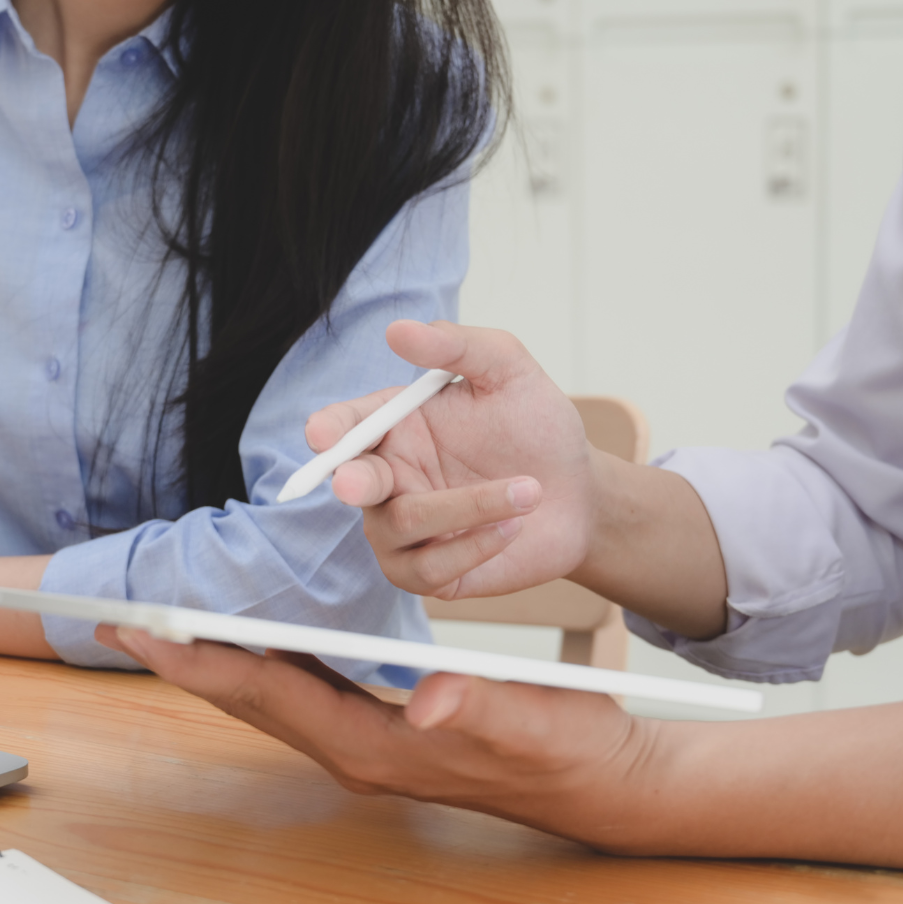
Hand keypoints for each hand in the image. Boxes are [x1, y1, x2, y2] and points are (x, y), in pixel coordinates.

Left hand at [94, 624, 661, 851]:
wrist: (597, 783)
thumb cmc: (563, 750)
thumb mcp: (529, 723)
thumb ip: (475, 711)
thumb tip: (427, 702)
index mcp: (375, 746)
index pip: (267, 692)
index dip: (199, 659)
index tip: (141, 629)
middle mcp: (354, 748)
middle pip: (248, 697)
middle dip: (181, 657)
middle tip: (117, 618)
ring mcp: (362, 742)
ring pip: (266, 695)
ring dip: (211, 658)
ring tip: (162, 623)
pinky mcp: (377, 728)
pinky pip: (298, 691)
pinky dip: (259, 659)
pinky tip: (248, 634)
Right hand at [307, 320, 598, 598]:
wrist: (579, 494)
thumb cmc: (537, 429)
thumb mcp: (507, 371)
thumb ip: (457, 346)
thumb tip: (399, 330)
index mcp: (394, 427)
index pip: (345, 427)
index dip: (328, 431)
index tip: (323, 435)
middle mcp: (389, 480)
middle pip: (352, 483)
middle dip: (352, 482)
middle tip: (357, 484)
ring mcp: (404, 531)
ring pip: (402, 527)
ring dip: (466, 508)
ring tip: (529, 491)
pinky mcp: (430, 573)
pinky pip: (429, 570)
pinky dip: (473, 546)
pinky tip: (513, 526)